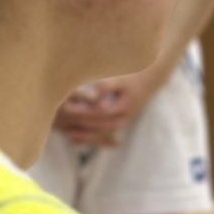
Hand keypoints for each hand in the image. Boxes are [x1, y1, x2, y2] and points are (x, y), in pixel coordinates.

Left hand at [55, 65, 169, 144]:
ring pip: (99, 134)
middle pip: (96, 125)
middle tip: (60, 120)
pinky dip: (89, 137)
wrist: (153, 78)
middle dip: (78, 123)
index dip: (80, 111)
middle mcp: (122, 119)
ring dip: (83, 134)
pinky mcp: (119, 122)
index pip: (96, 113)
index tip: (65, 107)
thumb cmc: (134, 75)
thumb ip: (106, 87)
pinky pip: (102, 135)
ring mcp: (121, 122)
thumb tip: (92, 95)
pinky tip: (74, 137)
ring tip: (65, 132)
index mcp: (122, 108)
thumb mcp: (121, 80)